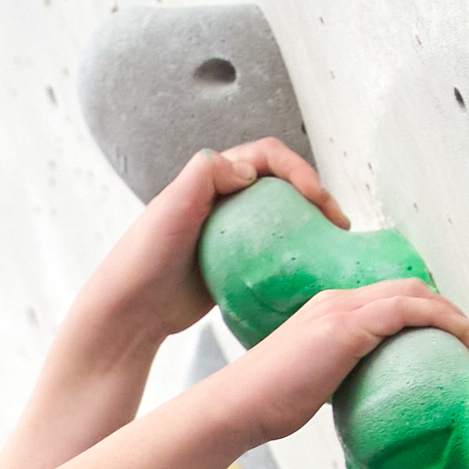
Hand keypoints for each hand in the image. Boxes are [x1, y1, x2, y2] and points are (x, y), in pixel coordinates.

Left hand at [69, 139, 345, 353]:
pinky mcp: (236, 263)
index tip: (315, 195)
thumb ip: (206, 174)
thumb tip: (249, 169)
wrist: (130, 311)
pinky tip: (311, 268)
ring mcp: (232, 233)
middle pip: (281, 185)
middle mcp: (223, 199)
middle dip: (315, 195)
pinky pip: (274, 250)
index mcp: (211, 177)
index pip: (266, 157)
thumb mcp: (172, 206)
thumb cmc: (145, 257)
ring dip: (311, 223)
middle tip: (338, 222)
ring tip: (334, 241)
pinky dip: (296, 253)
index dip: (296, 168)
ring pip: (282, 217)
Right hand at [213, 278, 468, 444]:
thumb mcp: (311, 384)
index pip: (388, 297)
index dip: (426, 313)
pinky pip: (407, 311)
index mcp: (328, 311)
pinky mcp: (347, 327)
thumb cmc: (265, 405)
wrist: (236, 405)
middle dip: (446, 311)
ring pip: (413, 294)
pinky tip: (459, 344)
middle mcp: (337, 300)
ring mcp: (341, 310)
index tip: (447, 344)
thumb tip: (366, 402)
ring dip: (451, 316)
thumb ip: (338, 379)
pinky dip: (441, 321)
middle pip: (408, 288)